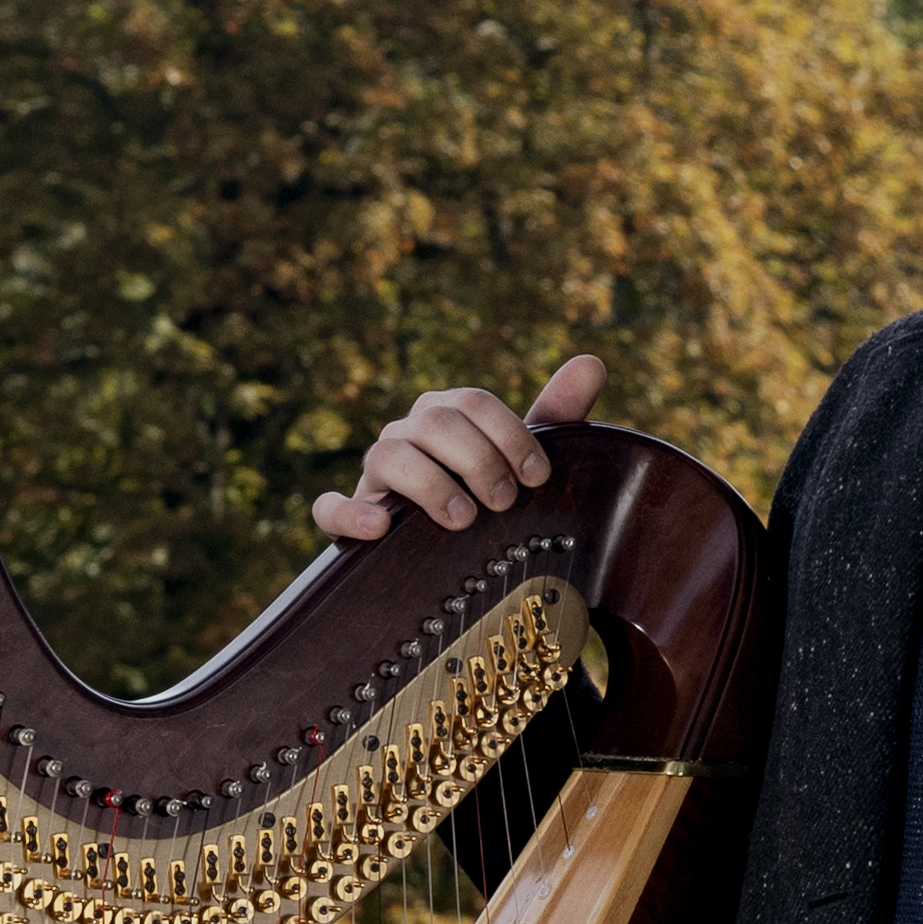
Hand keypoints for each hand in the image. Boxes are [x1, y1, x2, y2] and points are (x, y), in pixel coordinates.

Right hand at [311, 353, 600, 544]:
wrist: (448, 561)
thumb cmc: (487, 499)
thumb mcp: (521, 463)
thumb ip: (554, 418)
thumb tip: (593, 362)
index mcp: (446, 415)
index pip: (472, 403)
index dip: (509, 434)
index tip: (538, 478)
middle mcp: (407, 434)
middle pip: (434, 423)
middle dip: (476, 459)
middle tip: (505, 503)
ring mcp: (374, 475)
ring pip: (387, 454)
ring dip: (429, 484)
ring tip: (461, 520)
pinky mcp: (350, 517)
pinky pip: (329, 508)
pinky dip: (350, 514)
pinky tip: (381, 528)